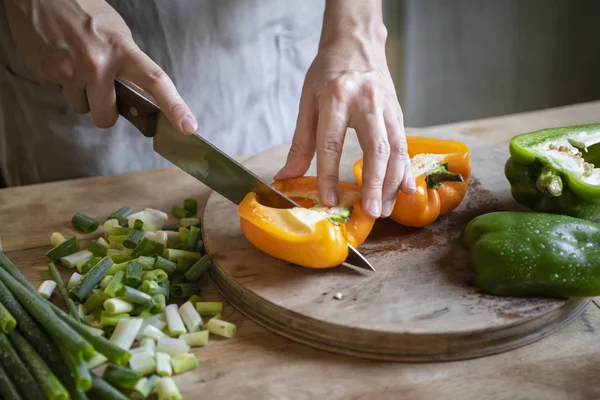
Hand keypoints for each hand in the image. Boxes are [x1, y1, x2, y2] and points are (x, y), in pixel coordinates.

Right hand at [4, 0, 196, 133]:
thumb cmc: (82, 10)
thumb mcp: (116, 32)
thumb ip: (129, 63)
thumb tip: (138, 94)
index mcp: (122, 50)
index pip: (155, 81)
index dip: (175, 107)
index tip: (188, 127)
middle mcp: (96, 64)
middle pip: (107, 116)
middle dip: (106, 111)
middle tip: (102, 92)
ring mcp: (68, 72)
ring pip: (81, 108)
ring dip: (82, 95)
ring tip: (77, 67)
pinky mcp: (45, 75)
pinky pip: (59, 94)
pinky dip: (62, 83)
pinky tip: (60, 61)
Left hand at [275, 2, 414, 218]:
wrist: (357, 44)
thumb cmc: (328, 72)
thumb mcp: (307, 101)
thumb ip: (300, 142)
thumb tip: (286, 177)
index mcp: (336, 97)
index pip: (331, 142)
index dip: (329, 174)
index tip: (329, 201)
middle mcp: (366, 103)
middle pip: (375, 149)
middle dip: (374, 184)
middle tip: (370, 212)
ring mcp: (387, 108)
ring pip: (396, 150)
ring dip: (392, 184)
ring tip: (384, 210)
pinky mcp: (398, 114)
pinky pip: (405, 146)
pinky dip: (405, 171)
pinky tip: (405, 191)